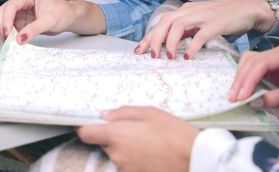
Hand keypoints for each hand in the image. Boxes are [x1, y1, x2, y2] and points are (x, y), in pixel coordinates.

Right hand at [0, 0, 78, 43]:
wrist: (69, 17)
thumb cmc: (62, 13)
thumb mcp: (49, 22)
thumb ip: (33, 30)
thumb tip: (19, 39)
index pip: (12, 6)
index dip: (6, 19)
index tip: (6, 32)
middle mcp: (21, 0)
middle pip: (3, 11)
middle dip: (2, 25)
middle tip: (5, 39)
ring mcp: (19, 10)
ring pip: (3, 19)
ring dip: (3, 30)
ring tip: (8, 41)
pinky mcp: (20, 19)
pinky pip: (9, 26)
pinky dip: (7, 34)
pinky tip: (10, 40)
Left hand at [76, 107, 198, 171]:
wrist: (194, 158)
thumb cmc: (174, 132)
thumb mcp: (150, 112)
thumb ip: (123, 112)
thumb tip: (105, 115)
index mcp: (117, 135)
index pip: (85, 134)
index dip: (84, 127)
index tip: (87, 123)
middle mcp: (117, 154)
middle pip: (104, 144)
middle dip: (115, 137)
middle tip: (135, 130)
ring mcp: (125, 169)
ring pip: (118, 155)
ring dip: (127, 149)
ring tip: (148, 143)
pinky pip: (129, 165)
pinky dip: (136, 160)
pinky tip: (152, 154)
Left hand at [135, 0, 274, 59]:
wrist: (249, 8)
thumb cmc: (225, 17)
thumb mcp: (201, 21)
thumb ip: (188, 30)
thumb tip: (172, 44)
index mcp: (186, 10)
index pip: (162, 22)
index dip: (149, 36)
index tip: (139, 50)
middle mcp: (191, 11)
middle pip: (165, 22)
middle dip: (155, 39)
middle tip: (152, 56)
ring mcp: (203, 16)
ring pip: (178, 26)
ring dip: (170, 42)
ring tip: (168, 57)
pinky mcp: (216, 24)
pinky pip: (200, 35)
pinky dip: (192, 46)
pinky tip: (189, 56)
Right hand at [229, 43, 278, 107]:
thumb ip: (278, 98)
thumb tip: (254, 102)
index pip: (261, 62)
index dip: (248, 79)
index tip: (240, 96)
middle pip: (252, 60)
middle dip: (241, 80)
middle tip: (233, 98)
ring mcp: (275, 57)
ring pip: (250, 61)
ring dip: (241, 78)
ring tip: (236, 96)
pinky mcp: (273, 66)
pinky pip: (254, 68)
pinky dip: (247, 79)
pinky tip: (243, 91)